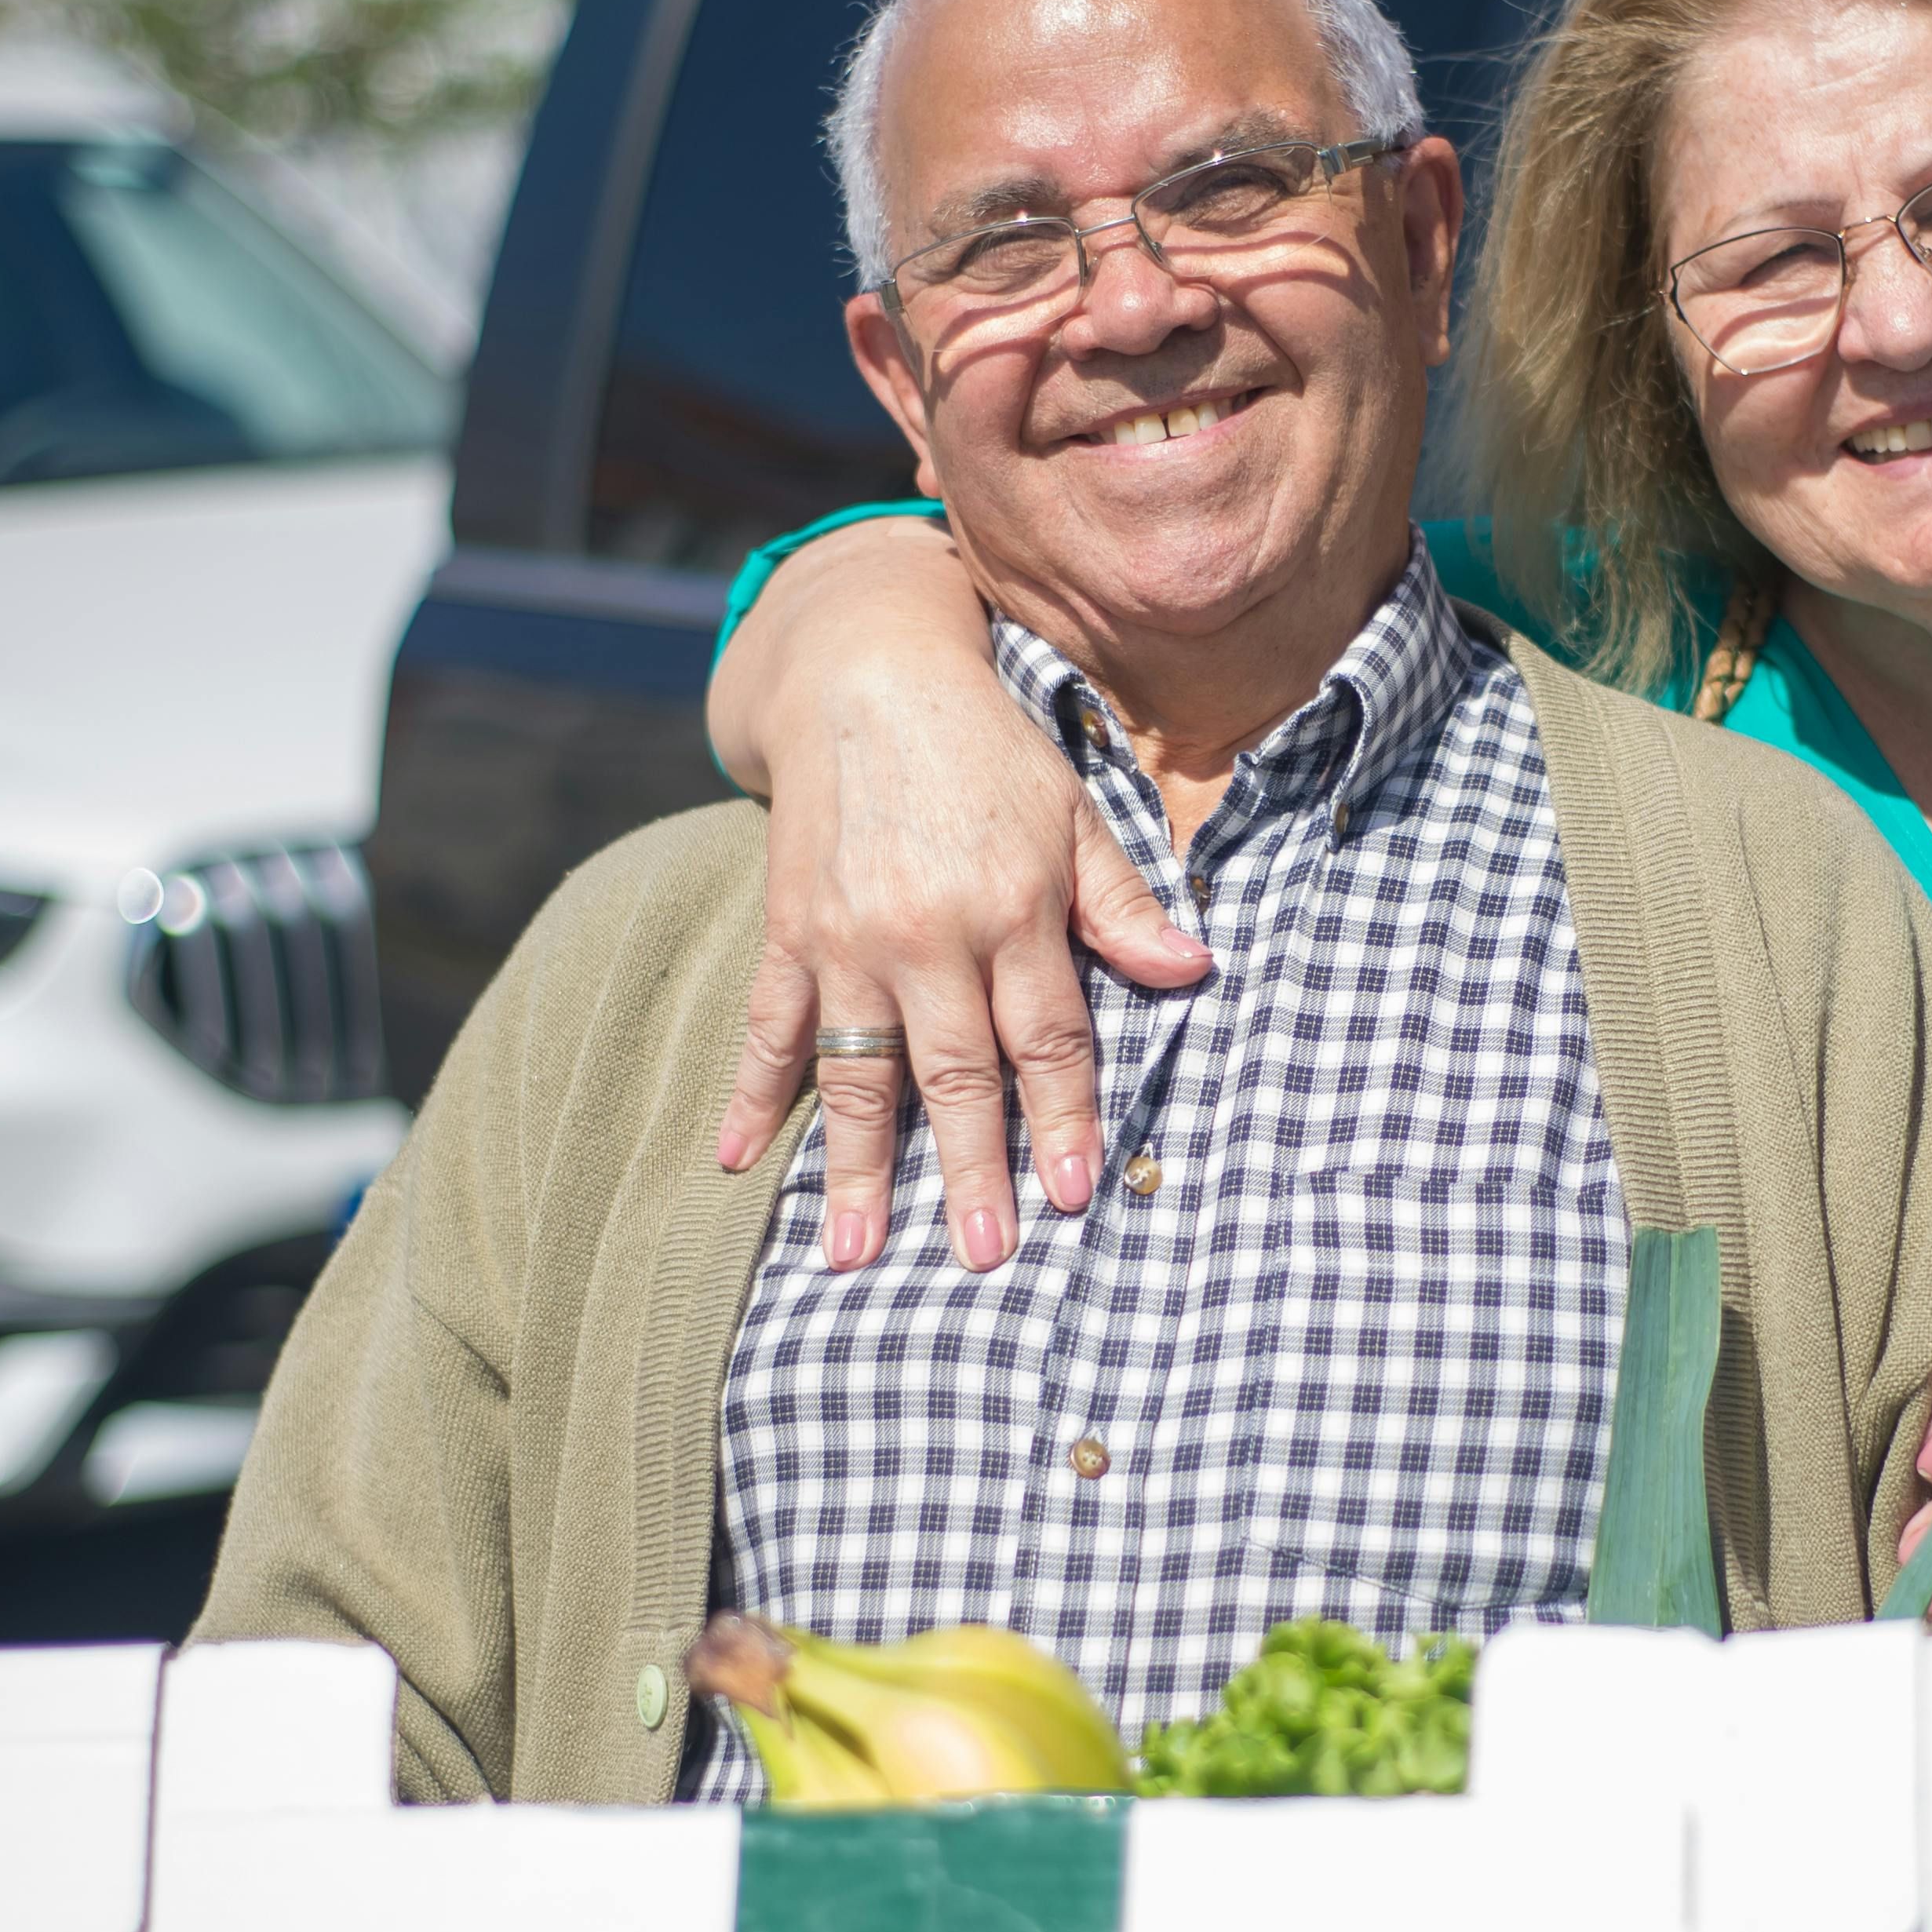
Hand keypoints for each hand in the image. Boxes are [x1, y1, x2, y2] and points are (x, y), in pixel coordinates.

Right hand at [709, 517, 1207, 1270]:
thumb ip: (1122, 905)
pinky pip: (770, 1028)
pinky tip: (738, 1161)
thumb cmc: (987, 752)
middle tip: (983, 1257)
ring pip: (857, 1074)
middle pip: (955, 1075)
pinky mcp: (789, 930)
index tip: (1072, 1195)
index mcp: (1012, 909)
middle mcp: (928, 933)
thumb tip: (1193, 972)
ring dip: (857, 1169)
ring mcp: (849, 938)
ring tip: (853, 1255)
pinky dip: (752, 1095)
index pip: (1047, 1039)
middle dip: (970, 1171)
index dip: (1061, 1120)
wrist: (866, 674)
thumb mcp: (1073, 814)